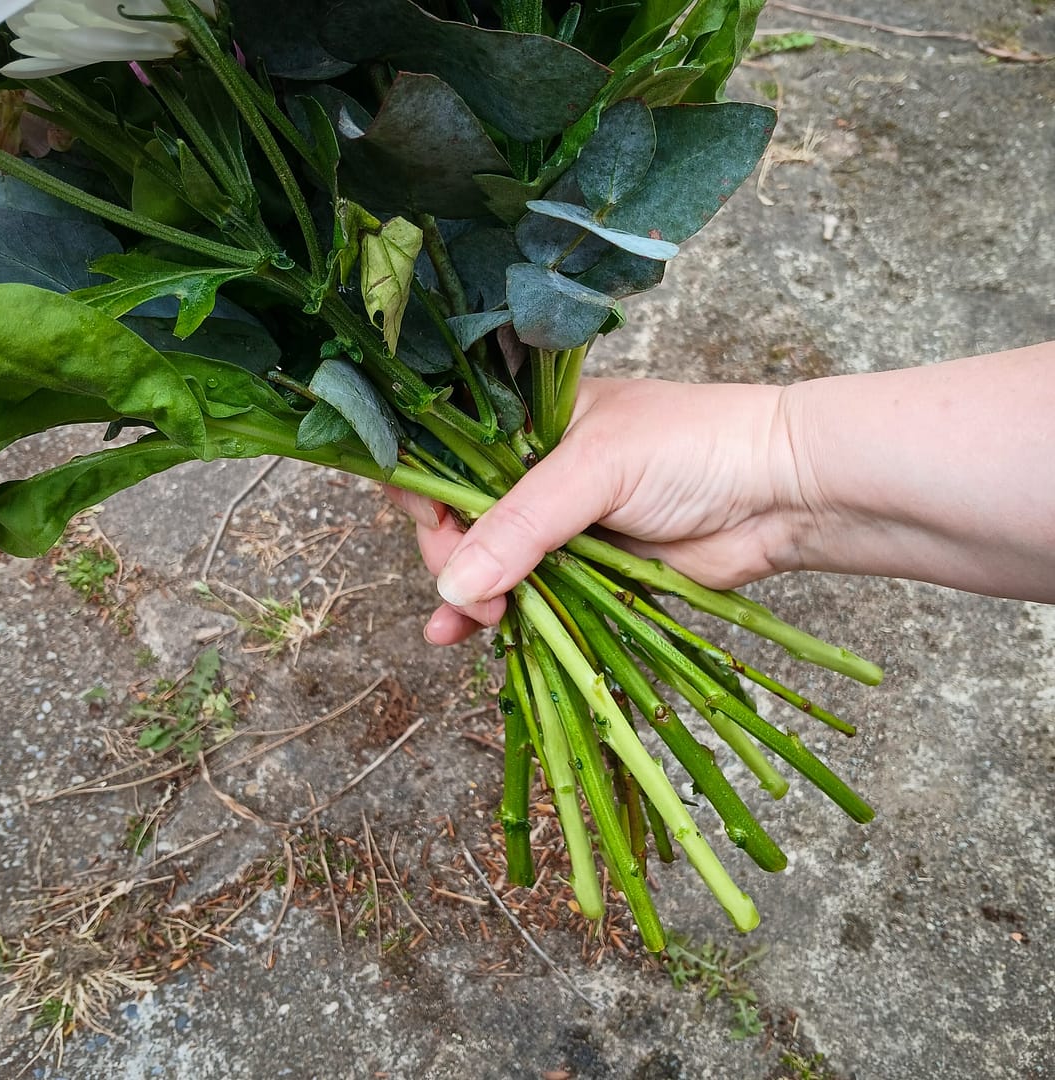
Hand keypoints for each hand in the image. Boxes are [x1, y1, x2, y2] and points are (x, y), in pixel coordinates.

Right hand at [387, 376, 801, 643]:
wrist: (781, 494)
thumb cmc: (693, 448)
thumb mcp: (598, 469)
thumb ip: (522, 523)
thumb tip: (454, 582)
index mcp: (531, 419)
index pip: (450, 449)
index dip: (427, 487)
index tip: (432, 525)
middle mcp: (537, 466)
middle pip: (459, 512)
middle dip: (451, 553)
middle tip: (470, 590)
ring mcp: (560, 521)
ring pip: (486, 559)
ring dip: (466, 592)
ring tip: (472, 622)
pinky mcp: (584, 567)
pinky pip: (524, 592)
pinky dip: (493, 614)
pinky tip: (458, 634)